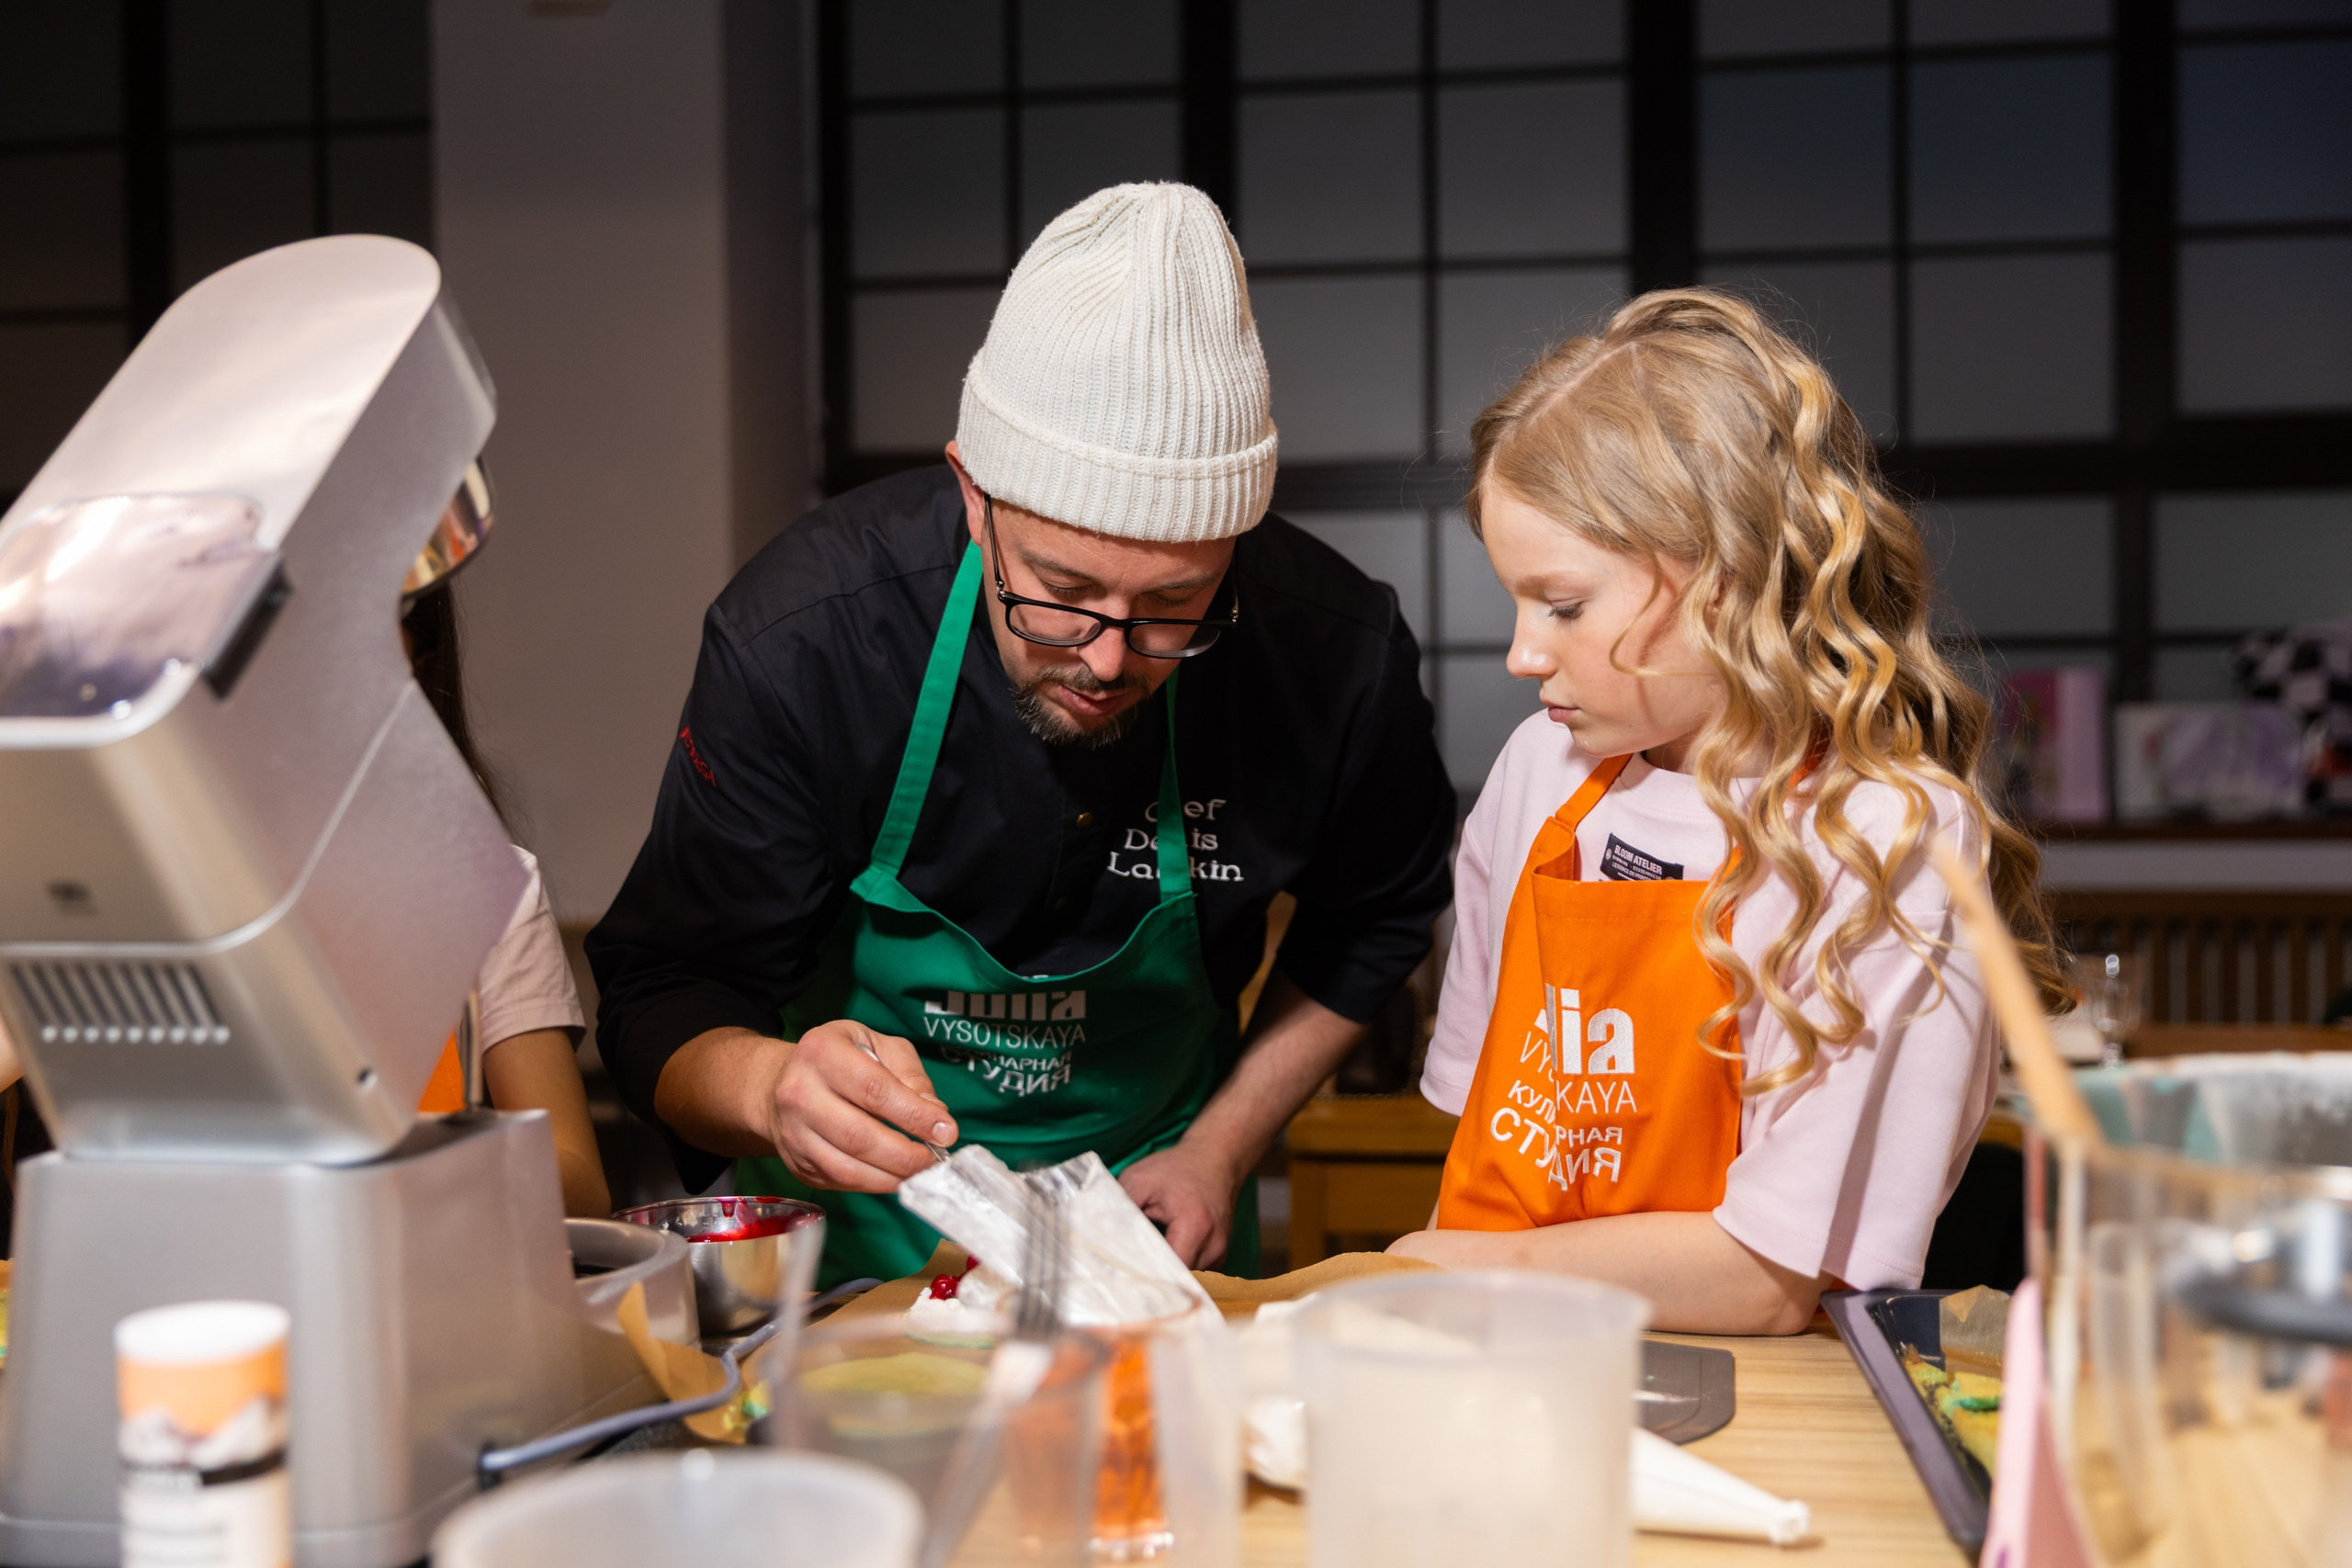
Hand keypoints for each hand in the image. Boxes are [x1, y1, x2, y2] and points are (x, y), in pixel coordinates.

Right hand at [756, 1020, 957, 1192]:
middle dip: (906, 1155)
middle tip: (936, 1159)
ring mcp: (793, 1132)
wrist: (779, 1082)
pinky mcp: (796, 1162)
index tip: (946, 1130)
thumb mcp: (876, 1045)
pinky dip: (874, 1184)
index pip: (874, 1090)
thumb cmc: (840, 1059)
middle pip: (858, 1136)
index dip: (914, 1115)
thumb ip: (909, 1074)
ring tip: (921, 1172)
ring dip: (892, 1177)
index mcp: (822, 1052)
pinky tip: (895, 1176)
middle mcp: (799, 1093)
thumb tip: (935, 1113)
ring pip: (847, 1168)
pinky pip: (839, 1182)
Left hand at [1118, 1140, 1244, 1268]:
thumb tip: (1100, 1237)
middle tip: (1129, 1267)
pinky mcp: (1220, 1255)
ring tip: (1150, 1251)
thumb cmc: (1176, 1167)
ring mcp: (1220, 1253)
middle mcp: (1213, 1245)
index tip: (1123, 1273)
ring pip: (1186, 1280)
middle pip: (1177, 1280)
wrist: (1216, 1158)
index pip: (1168, 1272)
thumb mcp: (1139, 1179)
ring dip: (1166, 1272)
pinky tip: (1167, 1248)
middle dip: (1153, 1276)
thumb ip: (1120, 1208)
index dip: (1144, 1275)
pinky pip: (1195, 1273)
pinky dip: (1178, 1266)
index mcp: (1193, 1226)